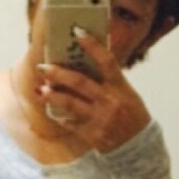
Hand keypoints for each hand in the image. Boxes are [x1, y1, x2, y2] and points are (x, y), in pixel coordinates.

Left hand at [39, 30, 150, 152]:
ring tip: (40, 91)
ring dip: (52, 96)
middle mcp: (109, 100)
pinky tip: (52, 112)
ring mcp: (100, 118)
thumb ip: (109, 81)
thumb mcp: (127, 94)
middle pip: (79, 82)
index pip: (106, 61)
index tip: (78, 32)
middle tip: (42, 68)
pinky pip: (70, 123)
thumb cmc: (131, 115)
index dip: (93, 46)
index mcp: (120, 87)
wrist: (138, 146)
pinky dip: (60, 117)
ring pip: (70, 103)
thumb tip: (83, 66)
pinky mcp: (92, 134)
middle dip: (58, 74)